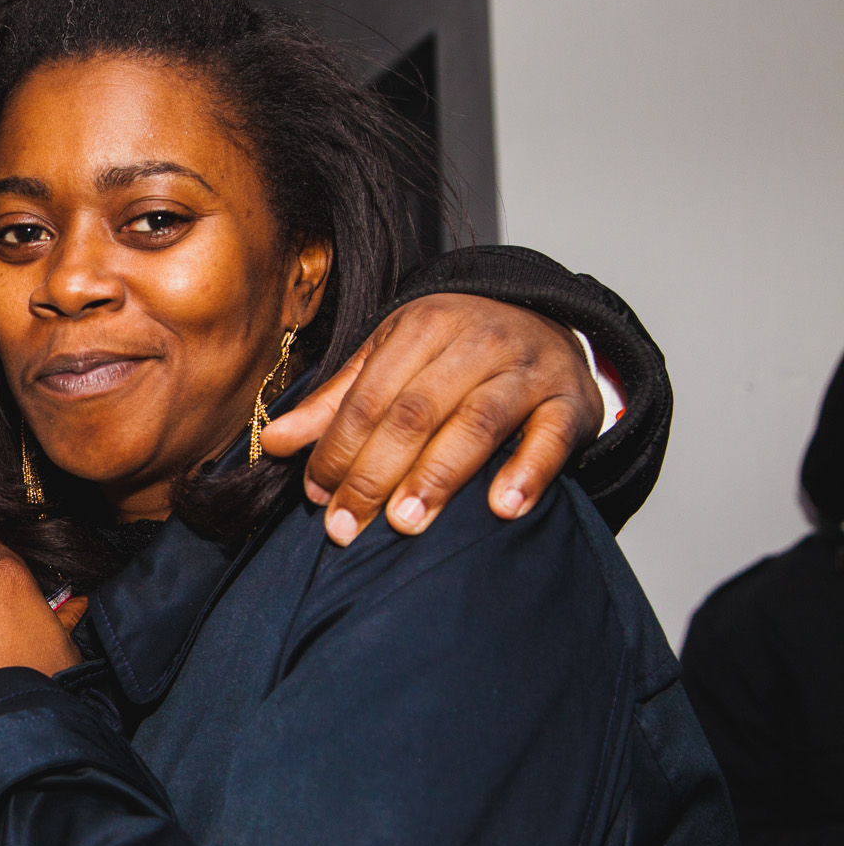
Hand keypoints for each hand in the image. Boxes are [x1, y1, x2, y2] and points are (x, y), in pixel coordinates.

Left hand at [261, 293, 601, 544]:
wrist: (548, 319)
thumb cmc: (455, 350)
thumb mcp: (391, 359)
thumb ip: (336, 402)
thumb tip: (274, 441)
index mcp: (422, 327)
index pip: (370, 397)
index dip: (339, 449)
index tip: (317, 497)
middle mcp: (476, 342)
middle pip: (416, 413)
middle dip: (375, 473)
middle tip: (348, 526)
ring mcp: (527, 369)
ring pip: (478, 423)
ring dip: (438, 476)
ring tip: (407, 522)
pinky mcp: (571, 399)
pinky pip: (551, 436)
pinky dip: (528, 471)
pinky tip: (503, 507)